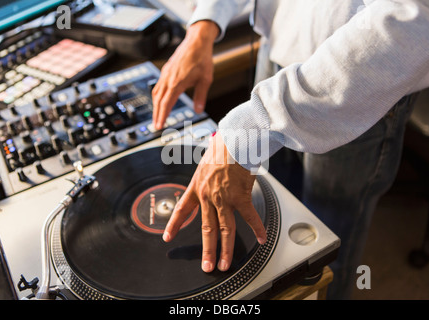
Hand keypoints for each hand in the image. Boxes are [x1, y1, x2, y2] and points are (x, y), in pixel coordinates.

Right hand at [152, 21, 218, 129]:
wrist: (197, 42)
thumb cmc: (202, 59)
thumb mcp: (205, 80)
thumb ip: (201, 96)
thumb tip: (199, 110)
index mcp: (177, 82)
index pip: (166, 103)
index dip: (162, 116)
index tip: (160, 125)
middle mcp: (168, 78)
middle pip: (158, 100)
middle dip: (156, 114)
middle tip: (156, 125)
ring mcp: (165, 74)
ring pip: (156, 93)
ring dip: (155, 106)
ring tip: (157, 116)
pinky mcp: (166, 70)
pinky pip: (158, 85)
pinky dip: (157, 96)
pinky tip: (160, 100)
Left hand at [162, 133, 266, 272]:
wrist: (233, 139)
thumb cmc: (222, 147)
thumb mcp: (206, 163)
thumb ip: (207, 178)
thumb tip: (211, 183)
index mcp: (197, 187)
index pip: (182, 210)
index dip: (174, 225)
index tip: (167, 237)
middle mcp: (208, 196)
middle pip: (206, 228)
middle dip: (207, 250)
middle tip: (206, 266)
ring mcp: (224, 198)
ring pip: (224, 230)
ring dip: (226, 250)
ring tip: (225, 264)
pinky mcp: (240, 196)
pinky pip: (250, 217)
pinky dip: (257, 229)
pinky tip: (261, 239)